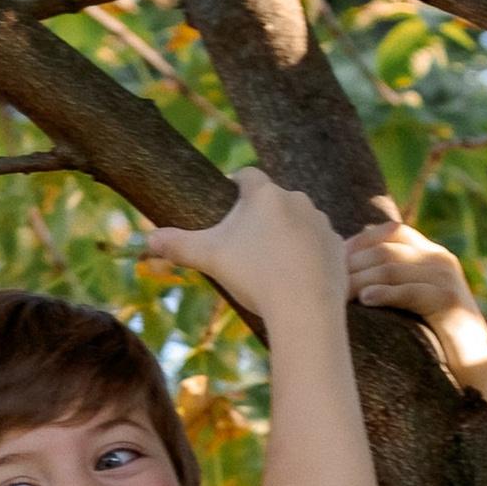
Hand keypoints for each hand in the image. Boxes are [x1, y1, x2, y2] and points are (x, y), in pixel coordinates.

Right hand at [133, 171, 346, 325]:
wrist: (305, 308)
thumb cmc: (255, 277)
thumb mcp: (209, 258)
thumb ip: (178, 245)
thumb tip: (148, 239)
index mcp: (265, 194)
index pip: (246, 177)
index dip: (234, 187)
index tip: (227, 201)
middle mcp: (297, 199)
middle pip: (273, 200)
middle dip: (260, 216)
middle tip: (244, 243)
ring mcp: (321, 222)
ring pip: (298, 221)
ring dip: (286, 234)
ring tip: (270, 262)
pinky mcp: (338, 246)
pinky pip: (318, 245)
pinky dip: (307, 255)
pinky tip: (295, 276)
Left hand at [346, 215, 486, 401]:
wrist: (475, 364)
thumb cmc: (435, 336)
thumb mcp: (412, 301)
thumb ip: (391, 282)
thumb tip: (343, 275)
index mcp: (430, 254)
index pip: (392, 231)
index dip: (360, 240)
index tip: (332, 257)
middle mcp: (440, 259)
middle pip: (386, 250)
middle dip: (352, 265)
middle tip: (324, 281)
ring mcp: (447, 278)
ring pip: (394, 269)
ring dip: (360, 280)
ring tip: (336, 294)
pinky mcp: (450, 301)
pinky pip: (411, 292)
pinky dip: (386, 294)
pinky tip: (365, 301)